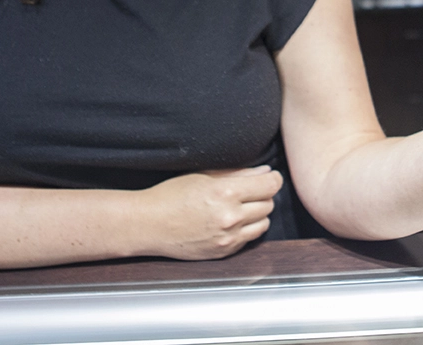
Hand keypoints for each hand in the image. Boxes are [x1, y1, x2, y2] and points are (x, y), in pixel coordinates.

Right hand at [144, 165, 282, 259]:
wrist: (149, 224)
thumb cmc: (171, 196)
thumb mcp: (204, 176)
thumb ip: (238, 173)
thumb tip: (264, 171)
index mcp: (225, 192)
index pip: (270, 184)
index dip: (272, 178)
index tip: (269, 177)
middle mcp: (230, 217)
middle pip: (269, 203)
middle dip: (262, 195)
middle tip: (248, 191)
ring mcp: (228, 238)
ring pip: (264, 223)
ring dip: (257, 214)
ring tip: (240, 207)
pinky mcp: (224, 252)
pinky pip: (249, 239)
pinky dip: (246, 229)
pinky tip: (230, 222)